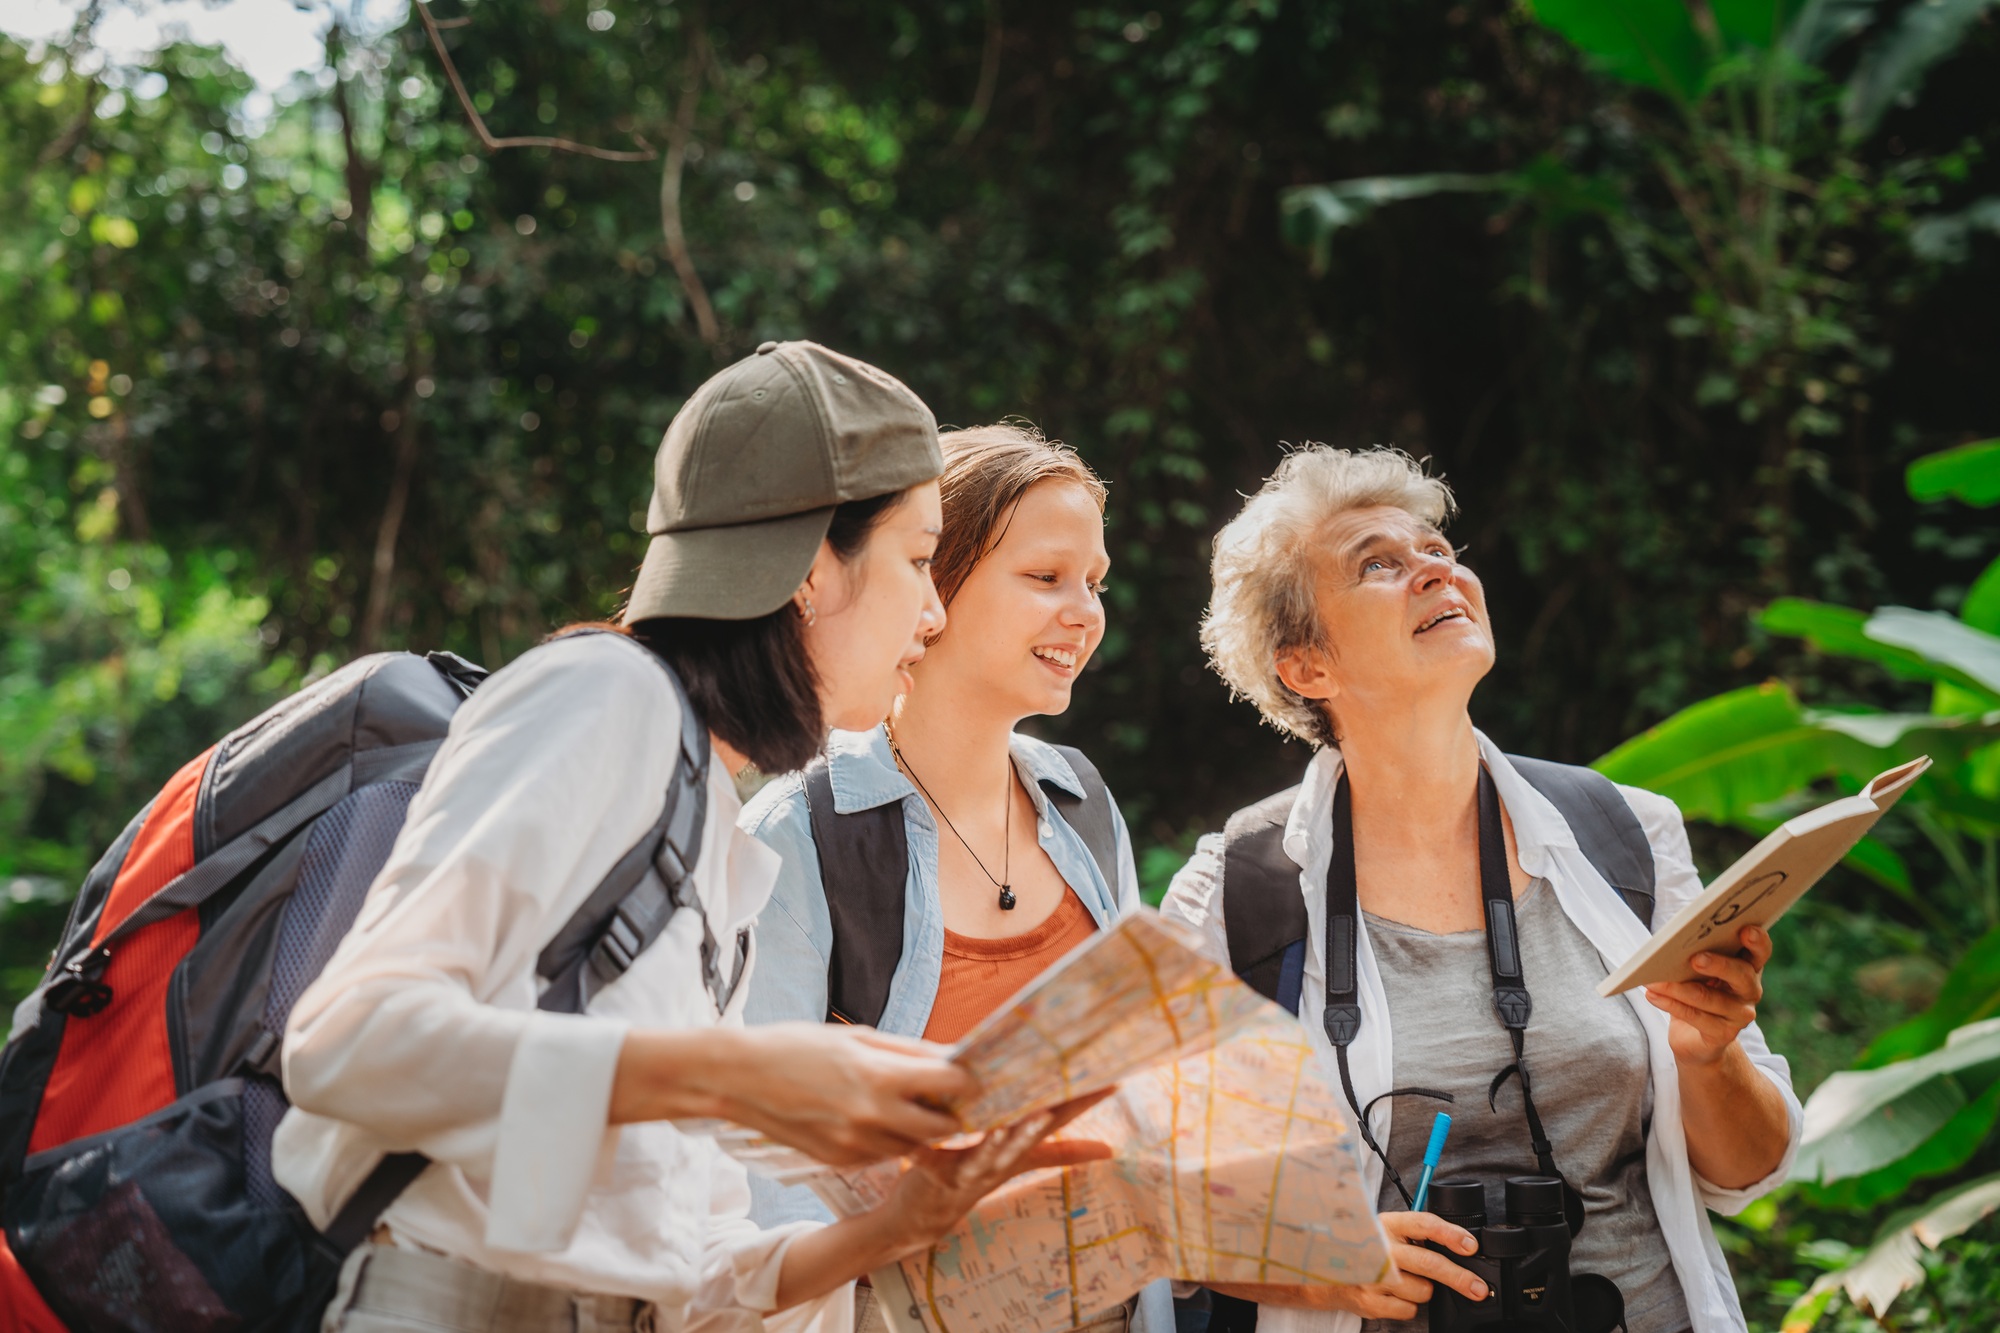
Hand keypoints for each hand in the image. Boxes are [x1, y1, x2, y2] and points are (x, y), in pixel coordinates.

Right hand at [614, 1023, 975, 1165]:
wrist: (740, 1080)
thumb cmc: (797, 1047)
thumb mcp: (856, 1037)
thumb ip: (907, 1051)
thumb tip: (951, 1056)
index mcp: (880, 1076)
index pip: (952, 1087)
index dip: (969, 1083)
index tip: (973, 1077)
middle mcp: (873, 1116)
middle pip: (942, 1128)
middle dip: (951, 1114)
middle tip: (948, 1098)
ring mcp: (856, 1144)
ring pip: (914, 1146)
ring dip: (920, 1129)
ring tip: (906, 1104)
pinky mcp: (841, 1161)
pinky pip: (882, 1154)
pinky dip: (888, 1139)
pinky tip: (871, 1117)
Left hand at [869, 1090, 1116, 1262]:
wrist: (924, 1216)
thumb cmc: (973, 1174)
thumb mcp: (1016, 1159)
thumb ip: (1058, 1151)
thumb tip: (1105, 1148)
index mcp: (1020, 1148)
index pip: (1058, 1122)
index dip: (1083, 1104)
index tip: (1111, 1080)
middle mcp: (1001, 1161)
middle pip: (1030, 1141)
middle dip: (1044, 1124)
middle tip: (1058, 1105)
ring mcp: (971, 1172)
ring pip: (989, 1156)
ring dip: (999, 1143)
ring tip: (1006, 1127)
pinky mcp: (937, 1177)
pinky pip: (930, 1163)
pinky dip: (923, 1154)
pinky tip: (915, 1147)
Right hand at [1207, 1211, 1487, 1318]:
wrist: (1314, 1268)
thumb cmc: (1357, 1246)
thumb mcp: (1380, 1228)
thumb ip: (1411, 1233)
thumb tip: (1456, 1245)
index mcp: (1385, 1222)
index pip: (1423, 1223)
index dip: (1450, 1233)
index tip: (1471, 1245)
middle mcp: (1378, 1247)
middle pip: (1429, 1263)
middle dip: (1459, 1278)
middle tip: (1478, 1288)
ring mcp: (1372, 1276)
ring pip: (1422, 1291)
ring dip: (1422, 1291)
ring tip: (1405, 1282)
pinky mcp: (1368, 1301)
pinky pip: (1407, 1311)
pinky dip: (1406, 1306)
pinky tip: (1392, 1295)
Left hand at [1644, 924, 1769, 1067]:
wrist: (1696, 1039)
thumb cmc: (1697, 992)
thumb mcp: (1698, 972)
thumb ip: (1696, 956)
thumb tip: (1670, 945)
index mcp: (1748, 967)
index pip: (1760, 952)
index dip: (1757, 941)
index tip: (1745, 930)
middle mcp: (1750, 991)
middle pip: (1741, 974)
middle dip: (1718, 965)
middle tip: (1695, 958)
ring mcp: (1740, 1015)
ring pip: (1710, 998)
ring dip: (1678, 988)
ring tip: (1655, 980)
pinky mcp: (1723, 1034)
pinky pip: (1696, 1017)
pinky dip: (1670, 1004)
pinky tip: (1652, 995)